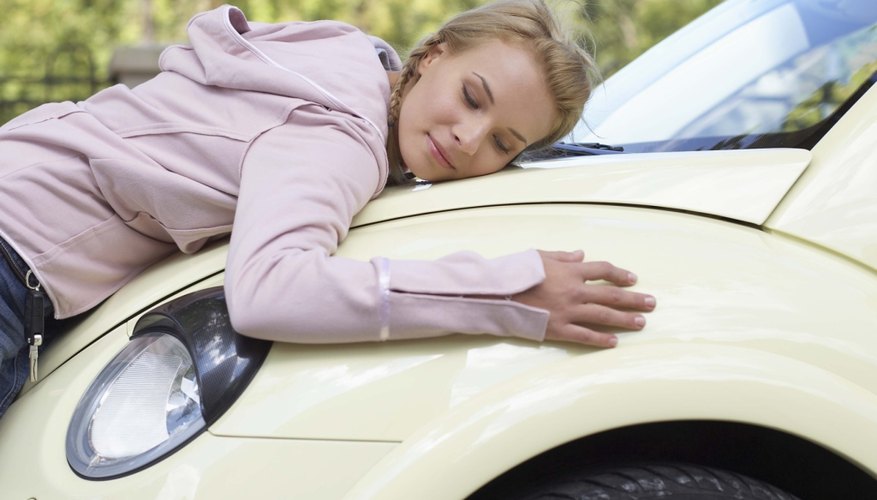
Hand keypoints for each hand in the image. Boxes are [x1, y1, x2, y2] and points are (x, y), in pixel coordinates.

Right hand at [512, 250, 655, 347]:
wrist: (496, 294)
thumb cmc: (515, 272)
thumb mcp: (539, 256)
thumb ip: (563, 257)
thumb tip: (582, 254)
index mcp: (570, 271)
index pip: (603, 271)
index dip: (620, 274)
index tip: (633, 279)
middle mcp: (574, 291)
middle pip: (611, 295)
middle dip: (634, 299)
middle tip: (652, 303)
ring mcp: (568, 311)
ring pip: (604, 315)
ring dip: (625, 319)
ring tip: (641, 322)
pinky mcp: (558, 329)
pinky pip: (585, 335)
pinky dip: (601, 338)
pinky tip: (614, 341)